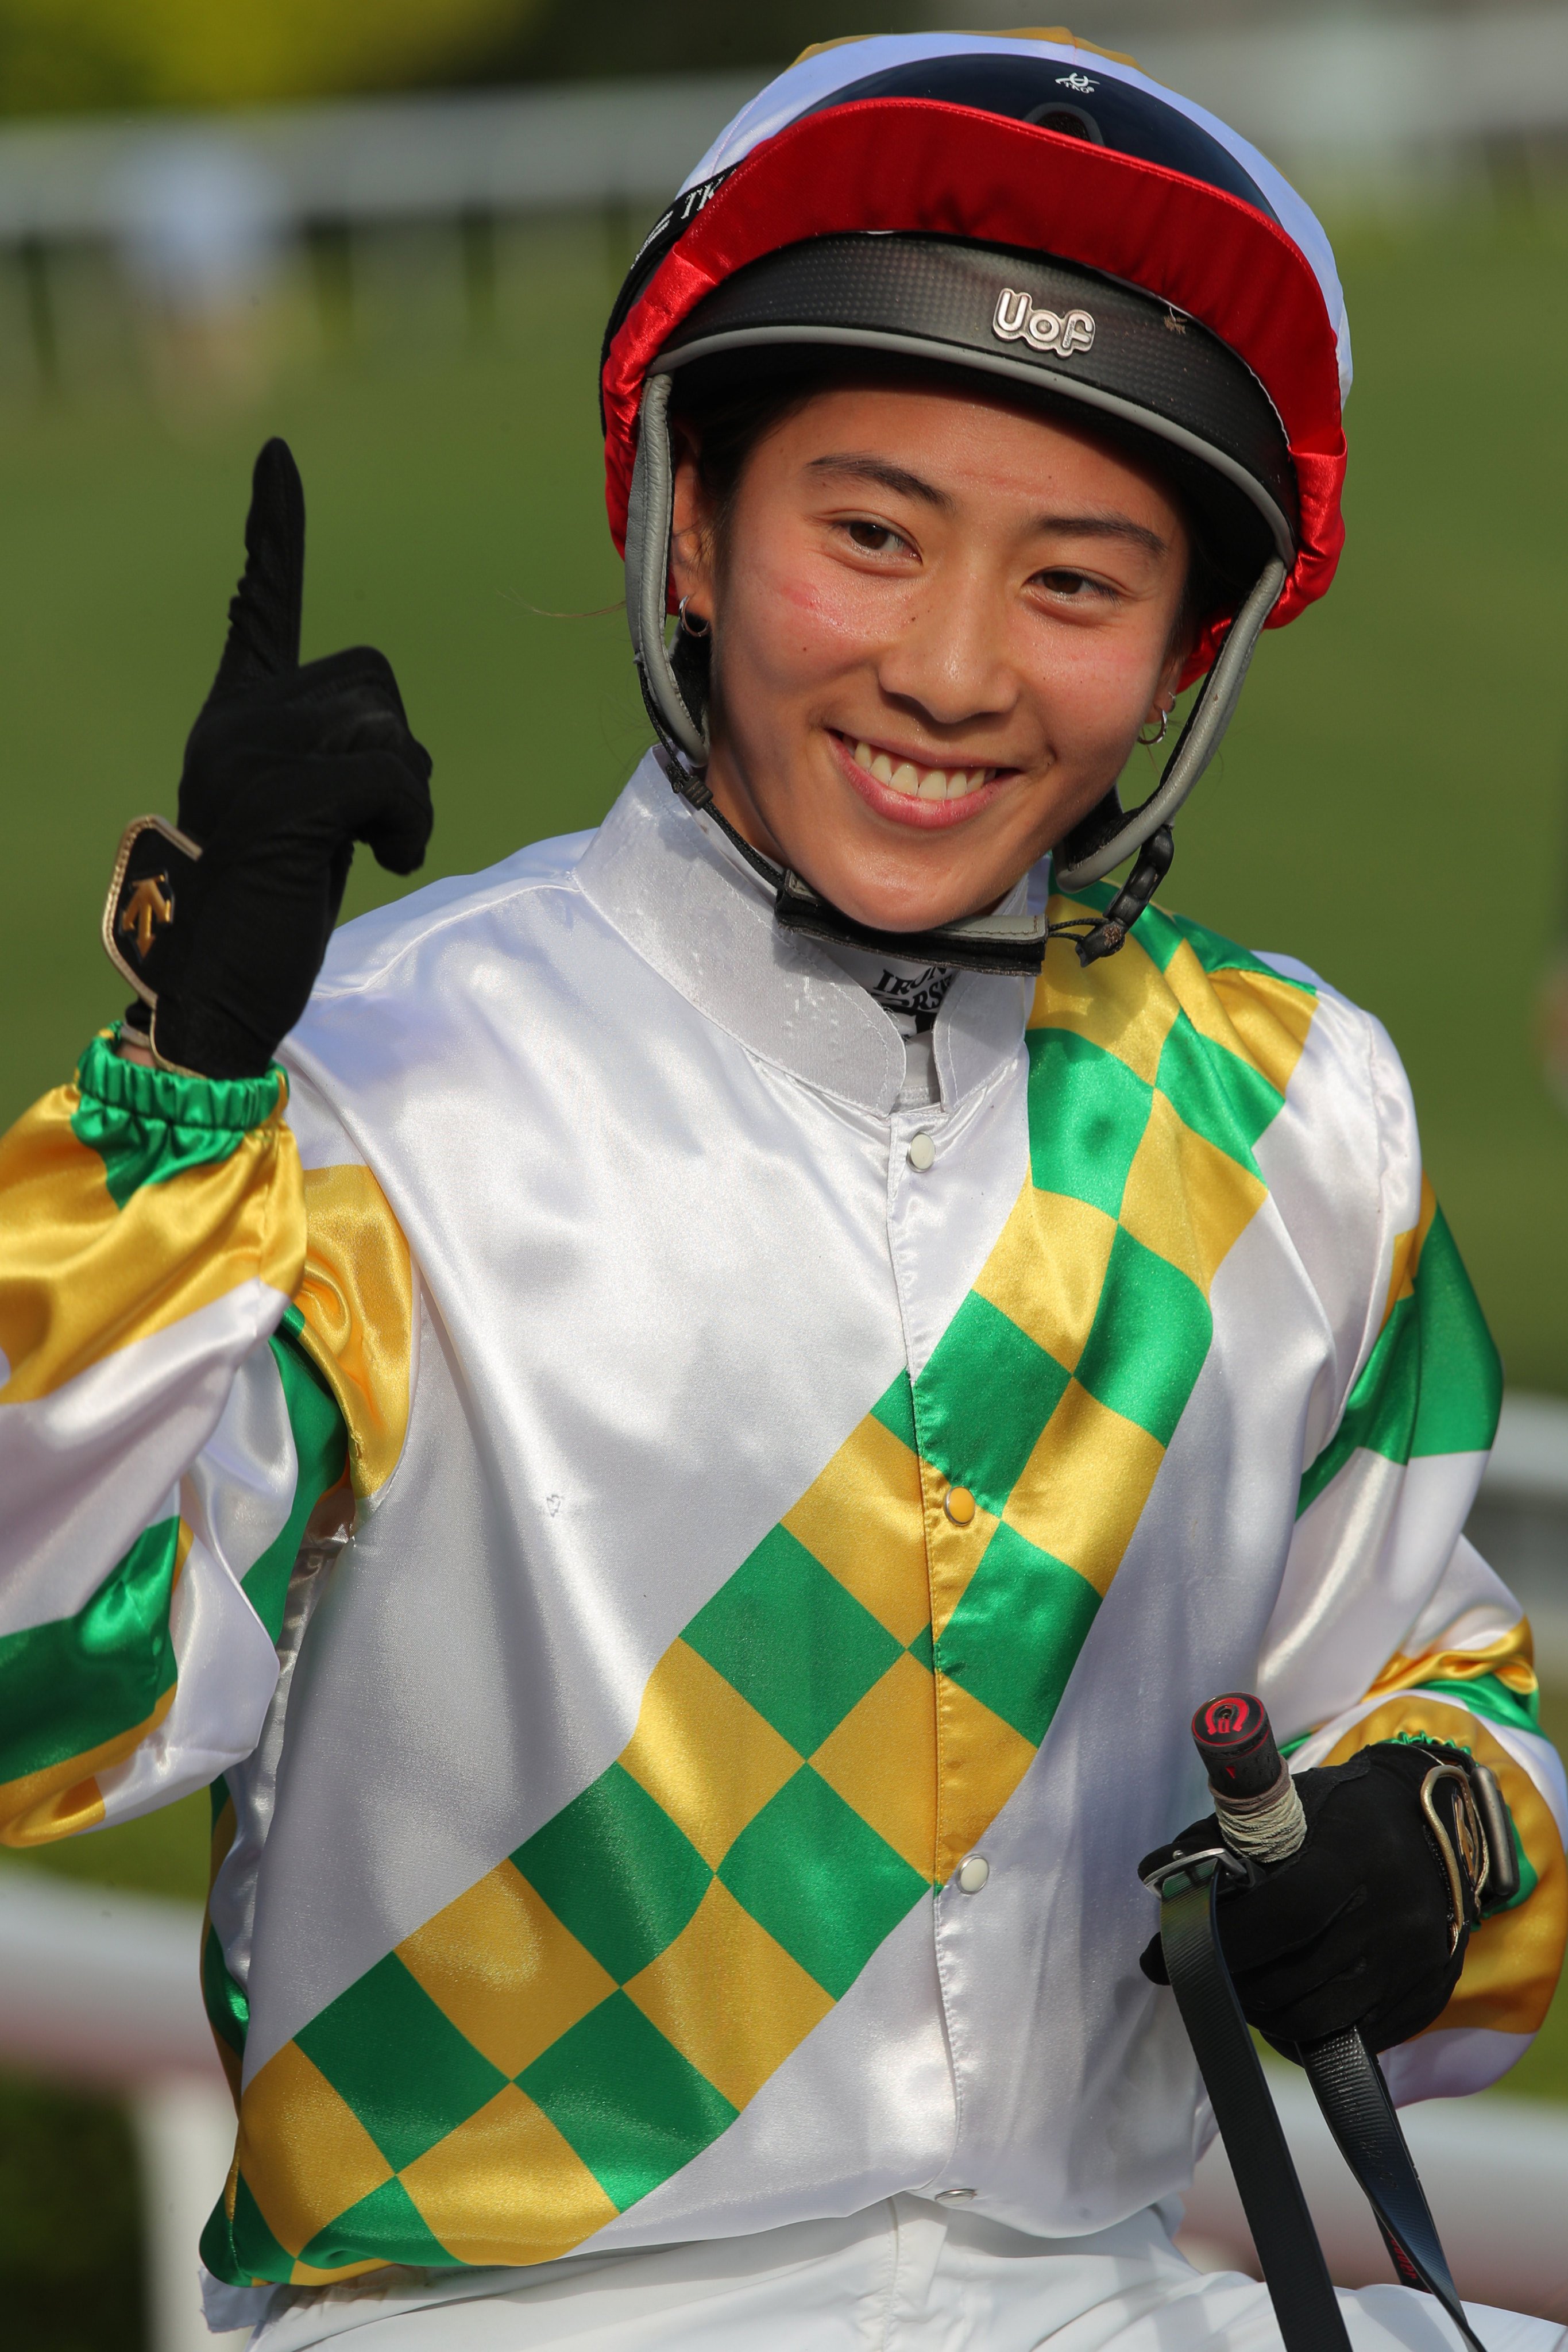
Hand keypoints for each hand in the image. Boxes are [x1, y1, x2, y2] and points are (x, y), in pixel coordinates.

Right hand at [129, 438, 431, 1077]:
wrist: (214, 988)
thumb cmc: (266, 912)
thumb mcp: (301, 817)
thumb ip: (328, 758)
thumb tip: (387, 749)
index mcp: (235, 718)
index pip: (262, 605)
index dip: (274, 533)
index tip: (278, 458)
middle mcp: (237, 720)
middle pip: (374, 679)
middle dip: (396, 751)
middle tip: (365, 824)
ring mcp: (256, 752)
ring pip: (391, 731)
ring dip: (406, 799)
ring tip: (364, 851)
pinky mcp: (289, 794)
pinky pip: (396, 777)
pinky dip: (409, 823)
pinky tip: (383, 862)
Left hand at [1139, 1738, 1487, 2052]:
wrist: (1438, 1827)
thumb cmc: (1346, 1811)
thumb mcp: (1290, 1801)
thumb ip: (1221, 1836)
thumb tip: (1156, 1871)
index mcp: (1358, 1856)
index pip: (1285, 1915)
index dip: (1225, 1940)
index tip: (1174, 1950)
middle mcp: (1394, 1916)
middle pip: (1295, 1979)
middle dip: (1231, 1983)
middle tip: (1198, 1974)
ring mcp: (1414, 1964)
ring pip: (1317, 2020)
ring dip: (1262, 2013)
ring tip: (1239, 1988)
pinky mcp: (1424, 1997)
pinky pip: (1351, 2039)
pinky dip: (1305, 2032)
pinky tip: (1283, 2004)